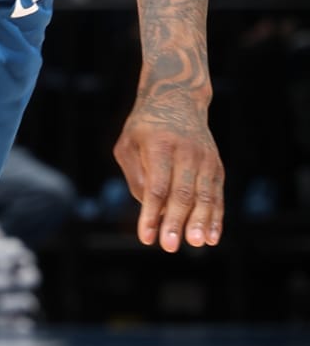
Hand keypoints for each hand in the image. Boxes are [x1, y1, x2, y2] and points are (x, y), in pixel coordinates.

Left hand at [114, 85, 223, 251]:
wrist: (178, 99)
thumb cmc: (144, 127)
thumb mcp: (127, 144)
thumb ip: (136, 176)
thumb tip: (151, 208)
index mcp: (160, 146)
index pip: (156, 186)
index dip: (151, 214)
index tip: (146, 238)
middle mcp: (187, 152)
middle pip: (183, 193)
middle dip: (176, 222)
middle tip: (170, 246)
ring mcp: (205, 159)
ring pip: (204, 195)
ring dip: (200, 222)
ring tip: (196, 244)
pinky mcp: (216, 166)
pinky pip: (217, 195)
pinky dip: (215, 217)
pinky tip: (211, 237)